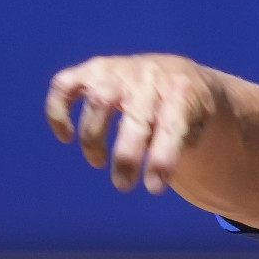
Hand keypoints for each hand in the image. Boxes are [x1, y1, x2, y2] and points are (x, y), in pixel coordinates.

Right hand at [46, 53, 227, 195]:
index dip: (161, 159)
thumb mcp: (201, 123)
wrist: (177, 73)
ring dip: (93, 138)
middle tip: (123, 185)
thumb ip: (184, 141)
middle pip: (133, 116)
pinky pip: (64, 86)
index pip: (170, 127)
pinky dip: (57, 111)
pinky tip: (65, 136)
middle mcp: (147, 78)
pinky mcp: (92, 70)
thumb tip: (157, 165)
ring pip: (98, 102)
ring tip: (98, 162)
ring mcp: (117, 71)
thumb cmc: (188, 109)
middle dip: (126, 156)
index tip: (154, 188)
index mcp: (180, 91)